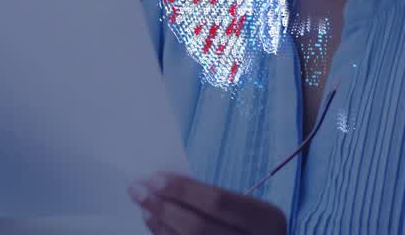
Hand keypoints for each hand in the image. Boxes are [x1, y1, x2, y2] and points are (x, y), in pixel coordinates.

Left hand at [128, 172, 286, 233]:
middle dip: (164, 207)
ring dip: (160, 225)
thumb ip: (216, 200)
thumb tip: (167, 183)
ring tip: (144, 206)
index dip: (184, 190)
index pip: (218, 202)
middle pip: (199, 227)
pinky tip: (155, 225)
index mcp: (267, 220)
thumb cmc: (251, 226)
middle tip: (137, 190)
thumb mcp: (248, 210)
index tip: (154, 178)